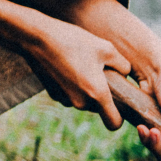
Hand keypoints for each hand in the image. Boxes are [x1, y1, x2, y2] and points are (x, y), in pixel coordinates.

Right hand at [26, 15, 130, 129]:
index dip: (120, 118)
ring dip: (85, 90)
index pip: (114, 123)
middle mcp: (80, 101)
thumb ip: (123, 66)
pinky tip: (67, 66)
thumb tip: (124, 73)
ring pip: (83, 101)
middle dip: (101, 95)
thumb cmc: (74, 41)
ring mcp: (64, 98)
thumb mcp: (107, 48)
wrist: (36, 37)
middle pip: (97, 108)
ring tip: (82, 66)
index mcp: (97, 93)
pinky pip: (69, 95)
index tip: (120, 106)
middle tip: (100, 73)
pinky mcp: (52, 93)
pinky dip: (71, 86)